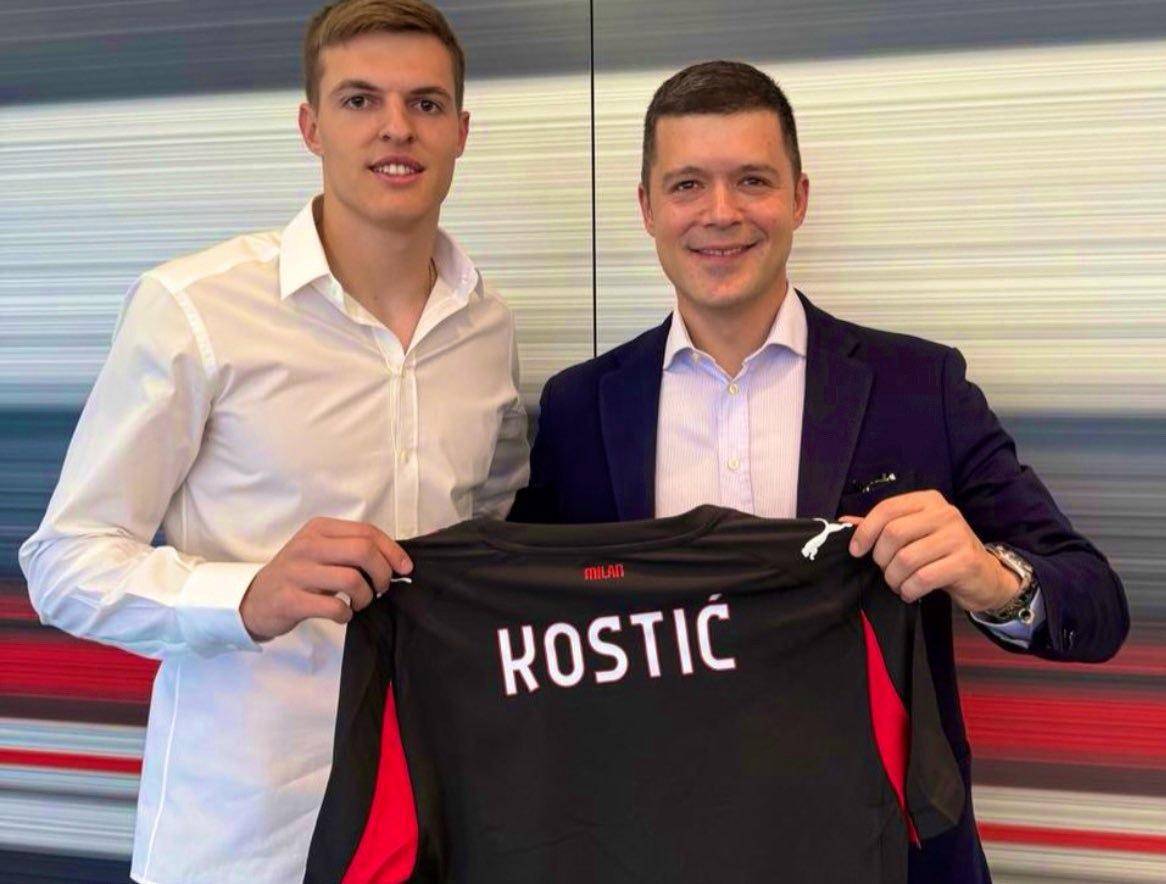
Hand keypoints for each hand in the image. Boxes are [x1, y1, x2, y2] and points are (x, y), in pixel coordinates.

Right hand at [240, 517, 411, 640]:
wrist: (254, 600)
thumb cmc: (298, 575)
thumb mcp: (321, 552)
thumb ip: (351, 549)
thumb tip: (395, 560)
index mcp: (319, 529)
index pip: (367, 532)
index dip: (392, 551)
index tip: (404, 568)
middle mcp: (307, 545)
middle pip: (363, 552)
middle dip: (382, 573)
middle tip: (380, 589)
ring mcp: (297, 572)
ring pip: (352, 579)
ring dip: (365, 597)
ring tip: (359, 603)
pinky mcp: (290, 599)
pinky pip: (334, 606)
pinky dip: (346, 614)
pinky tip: (343, 615)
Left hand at [841, 490, 1020, 612]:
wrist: (985, 576)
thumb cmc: (942, 553)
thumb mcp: (915, 534)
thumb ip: (882, 526)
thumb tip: (844, 522)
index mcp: (928, 501)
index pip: (887, 509)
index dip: (865, 531)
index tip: (857, 551)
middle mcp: (945, 513)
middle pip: (893, 534)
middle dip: (881, 559)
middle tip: (886, 571)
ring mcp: (957, 537)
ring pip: (906, 559)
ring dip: (894, 578)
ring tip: (898, 584)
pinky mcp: (965, 562)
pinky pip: (923, 578)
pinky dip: (909, 590)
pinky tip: (910, 592)